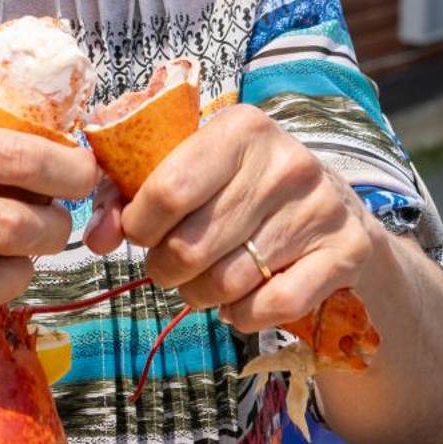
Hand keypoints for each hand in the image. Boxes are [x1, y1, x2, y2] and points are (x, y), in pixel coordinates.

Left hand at [89, 104, 376, 329]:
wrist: (337, 212)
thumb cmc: (240, 189)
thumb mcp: (189, 171)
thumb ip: (128, 195)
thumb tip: (97, 239)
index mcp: (241, 127)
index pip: (168, 190)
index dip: (138, 226)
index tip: (139, 234)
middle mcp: (286, 162)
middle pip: (191, 245)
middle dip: (165, 269)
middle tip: (169, 267)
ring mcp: (320, 207)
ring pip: (228, 282)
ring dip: (200, 295)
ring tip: (203, 283)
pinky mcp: (345, 251)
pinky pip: (272, 305)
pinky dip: (242, 316)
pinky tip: (240, 302)